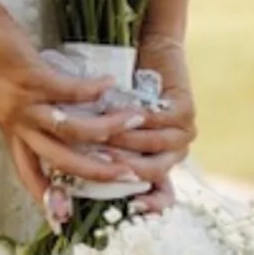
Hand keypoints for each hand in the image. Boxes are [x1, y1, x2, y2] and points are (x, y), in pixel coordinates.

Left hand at [0, 0, 149, 221]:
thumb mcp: (7, 96)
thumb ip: (32, 113)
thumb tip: (65, 118)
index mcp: (12, 134)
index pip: (30, 175)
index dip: (48, 198)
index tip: (66, 218)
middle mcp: (18, 126)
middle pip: (61, 162)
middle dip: (98, 171)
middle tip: (128, 174)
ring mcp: (25, 104)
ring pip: (72, 130)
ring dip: (107, 128)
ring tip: (134, 120)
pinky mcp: (32, 79)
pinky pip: (71, 93)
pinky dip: (94, 90)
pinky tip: (110, 84)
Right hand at [109, 32, 196, 213]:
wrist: (146, 48)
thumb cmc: (119, 92)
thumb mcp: (108, 129)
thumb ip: (100, 157)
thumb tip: (68, 199)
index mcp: (159, 163)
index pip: (162, 197)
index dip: (148, 204)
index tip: (125, 206)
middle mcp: (175, 152)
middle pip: (151, 173)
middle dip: (121, 168)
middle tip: (94, 160)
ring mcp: (184, 132)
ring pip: (151, 148)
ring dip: (124, 145)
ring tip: (99, 139)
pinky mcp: (185, 110)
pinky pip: (157, 123)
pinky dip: (134, 122)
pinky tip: (113, 117)